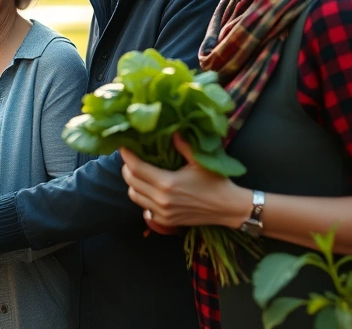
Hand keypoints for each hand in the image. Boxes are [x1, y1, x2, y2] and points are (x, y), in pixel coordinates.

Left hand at [119, 134, 250, 230]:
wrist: (229, 208)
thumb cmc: (216, 183)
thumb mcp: (199, 161)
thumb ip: (182, 145)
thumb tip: (171, 129)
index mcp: (167, 183)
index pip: (136, 167)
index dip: (127, 156)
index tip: (123, 146)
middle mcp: (161, 199)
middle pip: (131, 181)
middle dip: (127, 168)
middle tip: (131, 158)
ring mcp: (162, 212)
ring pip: (134, 195)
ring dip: (133, 183)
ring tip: (138, 173)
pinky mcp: (165, 221)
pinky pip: (144, 209)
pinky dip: (142, 198)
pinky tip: (149, 190)